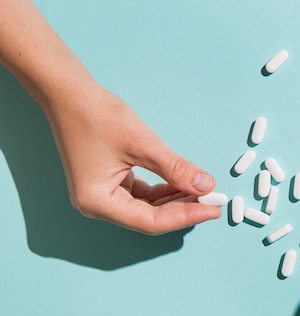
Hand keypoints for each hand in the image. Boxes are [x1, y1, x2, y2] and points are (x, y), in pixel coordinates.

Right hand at [45, 85, 221, 233]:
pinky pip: (142, 194)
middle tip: (213, 201)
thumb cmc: (97, 116)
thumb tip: (207, 186)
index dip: (185, 217)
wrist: (69, 93)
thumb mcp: (142, 144)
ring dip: (175, 200)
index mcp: (98, 202)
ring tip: (203, 192)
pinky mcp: (109, 183)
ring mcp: (103, 194)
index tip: (212, 209)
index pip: (151, 222)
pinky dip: (164, 190)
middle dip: (183, 209)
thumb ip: (176, 169)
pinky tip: (184, 183)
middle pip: (150, 218)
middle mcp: (98, 205)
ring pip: (148, 207)